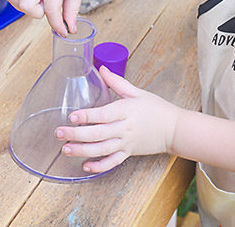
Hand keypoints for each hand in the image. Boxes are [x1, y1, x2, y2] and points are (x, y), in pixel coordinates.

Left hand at [54, 66, 179, 172]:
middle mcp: (125, 128)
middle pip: (98, 133)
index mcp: (127, 110)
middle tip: (59, 133)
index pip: (104, 114)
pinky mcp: (129, 153)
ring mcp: (126, 143)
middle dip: (77, 134)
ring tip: (65, 149)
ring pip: (102, 150)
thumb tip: (101, 68)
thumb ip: (117, 82)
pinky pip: (112, 162)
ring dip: (82, 151)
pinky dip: (99, 166)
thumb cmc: (156, 108)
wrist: (174, 129)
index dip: (87, 116)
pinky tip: (85, 166)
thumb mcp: (137, 92)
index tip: (71, 116)